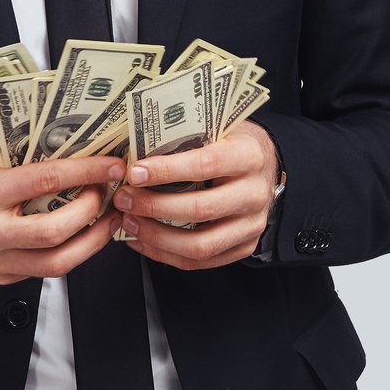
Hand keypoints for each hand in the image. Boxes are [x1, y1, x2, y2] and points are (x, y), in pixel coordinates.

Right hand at [0, 146, 127, 285]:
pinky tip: (85, 233)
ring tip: (108, 217)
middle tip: (108, 190)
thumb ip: (23, 153)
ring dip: (92, 240)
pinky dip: (72, 251)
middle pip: (55, 230)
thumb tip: (77, 145)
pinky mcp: (1, 277)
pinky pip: (46, 270)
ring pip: (57, 263)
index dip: (86, 172)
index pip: (45, 181)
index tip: (111, 165)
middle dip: (92, 209)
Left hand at [113, 119, 280, 269]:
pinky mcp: (244, 247)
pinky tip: (141, 240)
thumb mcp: (215, 128)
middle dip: (154, 207)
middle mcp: (254, 193)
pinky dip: (165, 254)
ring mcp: (251, 225)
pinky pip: (201, 261)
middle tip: (124, 199)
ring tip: (129, 222)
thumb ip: (184, 138)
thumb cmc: (230, 143)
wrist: (264, 166)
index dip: (166, 171)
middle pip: (201, 209)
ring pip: (200, 244)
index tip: (134, 172)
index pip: (206, 165)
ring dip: (157, 236)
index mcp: (248, 156)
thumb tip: (134, 151)